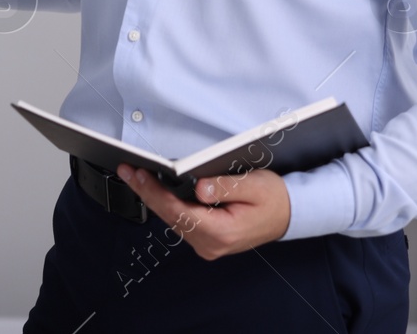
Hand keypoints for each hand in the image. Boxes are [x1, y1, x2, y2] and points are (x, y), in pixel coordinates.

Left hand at [116, 164, 290, 259]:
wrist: (288, 215)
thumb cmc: (274, 199)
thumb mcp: (255, 185)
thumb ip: (225, 186)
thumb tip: (199, 188)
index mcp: (221, 232)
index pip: (178, 211)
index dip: (155, 192)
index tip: (139, 175)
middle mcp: (211, 244)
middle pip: (169, 216)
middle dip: (146, 192)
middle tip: (127, 171)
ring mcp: (207, 244)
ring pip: (171, 219)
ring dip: (152, 197)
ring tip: (135, 176)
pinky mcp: (206, 238)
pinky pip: (179, 220)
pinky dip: (165, 203)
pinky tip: (153, 189)